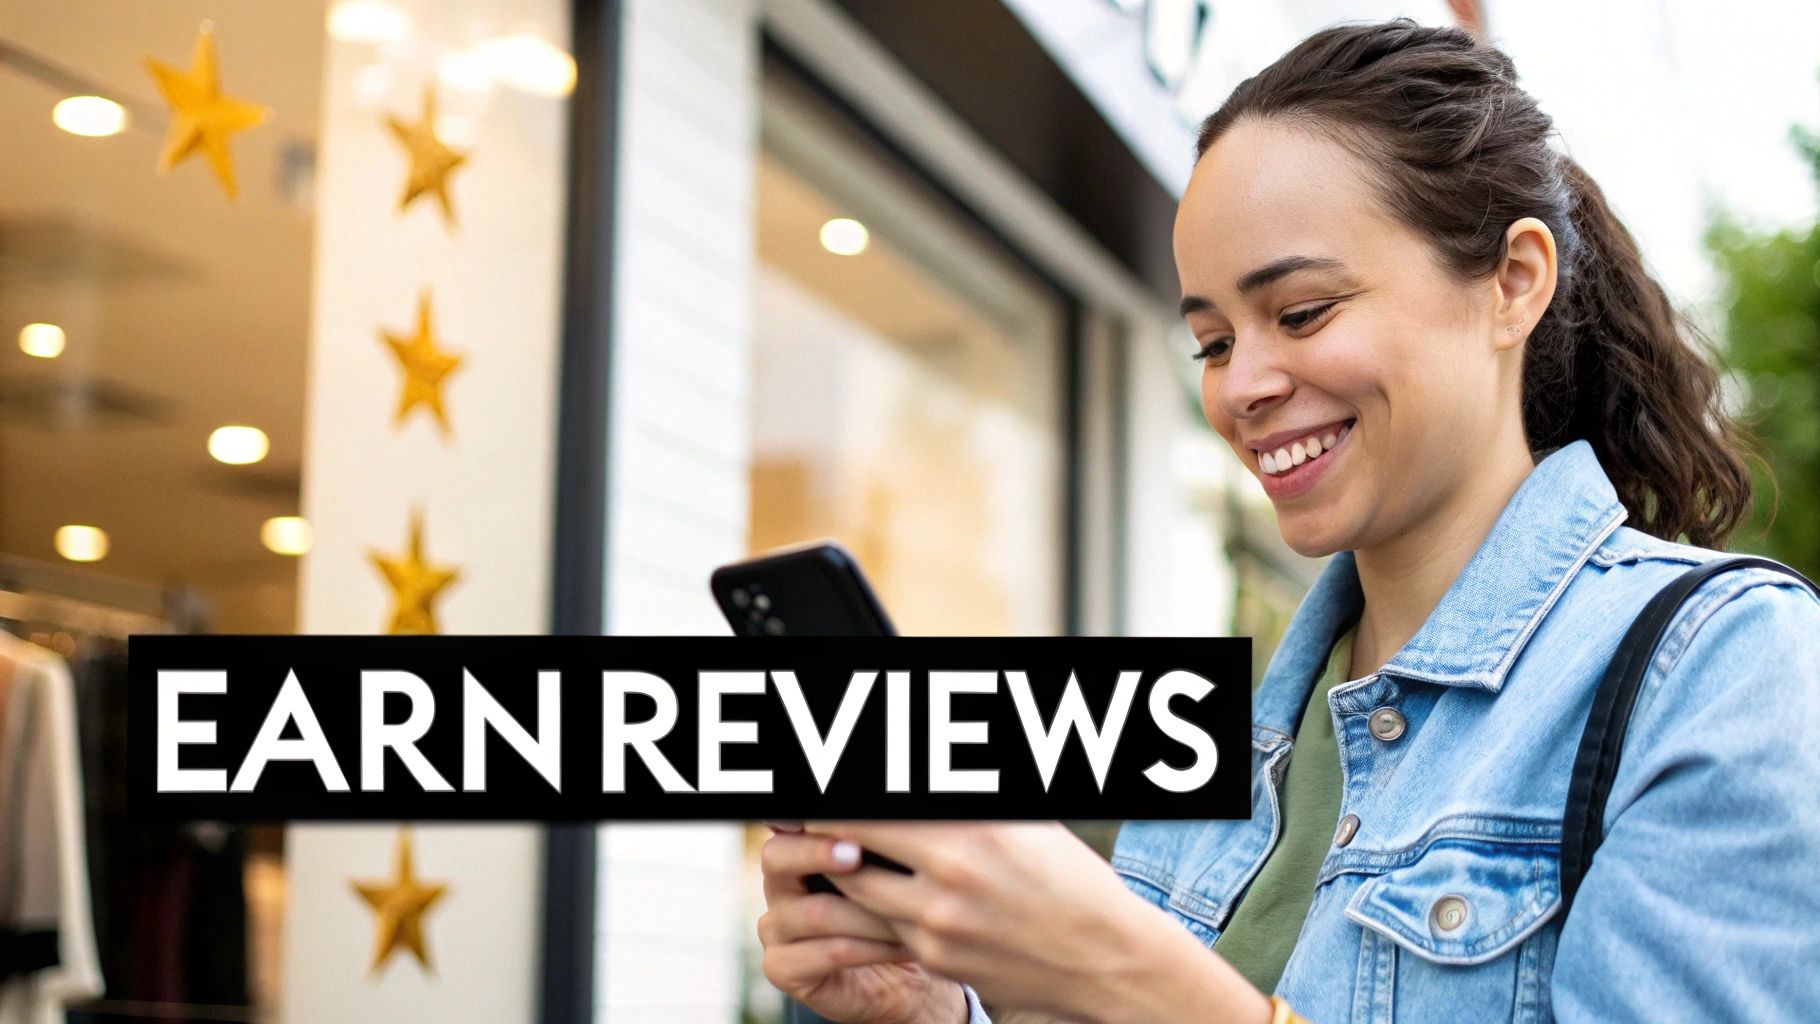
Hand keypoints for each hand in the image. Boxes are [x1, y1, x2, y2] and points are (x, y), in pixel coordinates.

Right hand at [758, 826, 969, 1023]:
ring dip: (871, 914)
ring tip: (913, 914)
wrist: (902, 978)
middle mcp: (778, 886)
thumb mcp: (889, 872)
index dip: (808, 823)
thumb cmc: (897, 914)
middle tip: (857, 855)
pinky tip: (905, 946)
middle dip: (819, 853)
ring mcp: (774, 929)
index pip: (787, 826)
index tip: (844, 828)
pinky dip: (873, 948)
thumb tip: (880, 819)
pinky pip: (828, 952)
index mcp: (796, 852)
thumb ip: (872, 844)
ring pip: (816, 911)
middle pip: (778, 857)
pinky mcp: (781, 969)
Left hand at [802, 822, 1271, 1023]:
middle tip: (798, 812)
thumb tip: (902, 785)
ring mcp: (939, 919)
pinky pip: (881, 923)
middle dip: (822, 825)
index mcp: (974, 823)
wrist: (1106, 959)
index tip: (811, 790)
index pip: (875, 801)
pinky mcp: (935, 956)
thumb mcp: (1021, 821)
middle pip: (851, 837)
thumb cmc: (1069, 878)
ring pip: (855, 885)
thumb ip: (958, 802)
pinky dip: (869, 904)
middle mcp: (953, 868)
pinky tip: (869, 889)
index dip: (833, 795)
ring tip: (830, 848)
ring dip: (840, 866)